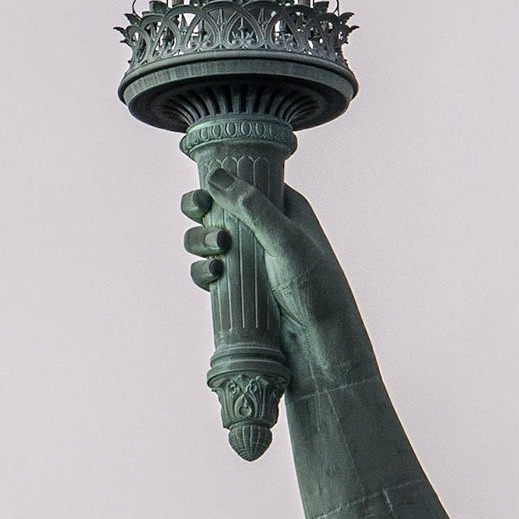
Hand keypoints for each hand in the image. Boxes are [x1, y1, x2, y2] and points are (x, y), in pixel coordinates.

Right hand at [179, 170, 377, 387]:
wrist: (320, 342)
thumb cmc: (315, 287)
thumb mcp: (285, 240)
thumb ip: (252, 208)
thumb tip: (215, 177)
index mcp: (284, 208)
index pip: (245, 182)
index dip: (220, 182)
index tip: (204, 189)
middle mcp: (266, 230)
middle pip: (219, 209)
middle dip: (203, 211)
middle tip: (199, 212)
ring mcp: (251, 259)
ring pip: (209, 240)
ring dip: (201, 241)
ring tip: (215, 250)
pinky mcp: (240, 287)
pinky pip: (209, 272)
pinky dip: (203, 270)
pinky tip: (211, 275)